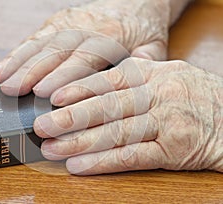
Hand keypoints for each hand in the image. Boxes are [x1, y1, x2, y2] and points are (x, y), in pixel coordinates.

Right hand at [0, 0, 171, 96]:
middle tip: (12, 90)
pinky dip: (15, 53)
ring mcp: (67, 23)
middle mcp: (84, 27)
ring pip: (39, 43)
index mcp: (109, 36)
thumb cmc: (142, 31)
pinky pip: (33, 38)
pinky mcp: (56, 23)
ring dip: (17, 62)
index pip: (83, 58)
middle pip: (54, 51)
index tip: (45, 93)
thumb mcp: (153, 48)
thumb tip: (130, 88)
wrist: (134, 3)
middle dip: (31, 71)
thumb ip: (142, 67)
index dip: (64, 76)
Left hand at [34, 58, 222, 174]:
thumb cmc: (196, 98)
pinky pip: (132, 157)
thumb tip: (94, 85)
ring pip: (116, 133)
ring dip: (80, 143)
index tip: (53, 97)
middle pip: (108, 106)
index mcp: (156, 74)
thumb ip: (135, 79)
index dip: (80, 88)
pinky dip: (103, 162)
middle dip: (71, 117)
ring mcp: (167, 122)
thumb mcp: (168, 77)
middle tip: (42, 125)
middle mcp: (160, 95)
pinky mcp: (174, 150)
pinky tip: (79, 166)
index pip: (111, 79)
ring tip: (52, 148)